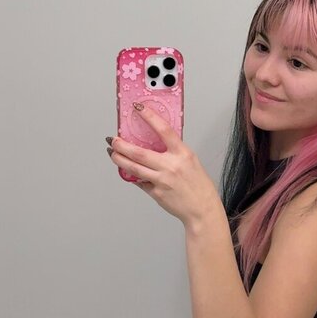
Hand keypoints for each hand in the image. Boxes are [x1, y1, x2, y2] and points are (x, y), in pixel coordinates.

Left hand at [107, 104, 219, 226]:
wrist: (203, 209)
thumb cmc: (199, 186)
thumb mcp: (191, 161)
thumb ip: (174, 152)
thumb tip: (154, 145)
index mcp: (182, 154)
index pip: (163, 130)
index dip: (149, 117)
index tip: (138, 108)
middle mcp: (171, 166)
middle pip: (139, 152)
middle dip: (121, 145)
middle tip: (113, 139)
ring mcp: (162, 180)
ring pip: (134, 168)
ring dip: (119, 159)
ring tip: (113, 154)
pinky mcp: (156, 193)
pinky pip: (140, 182)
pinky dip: (133, 176)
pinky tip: (128, 171)